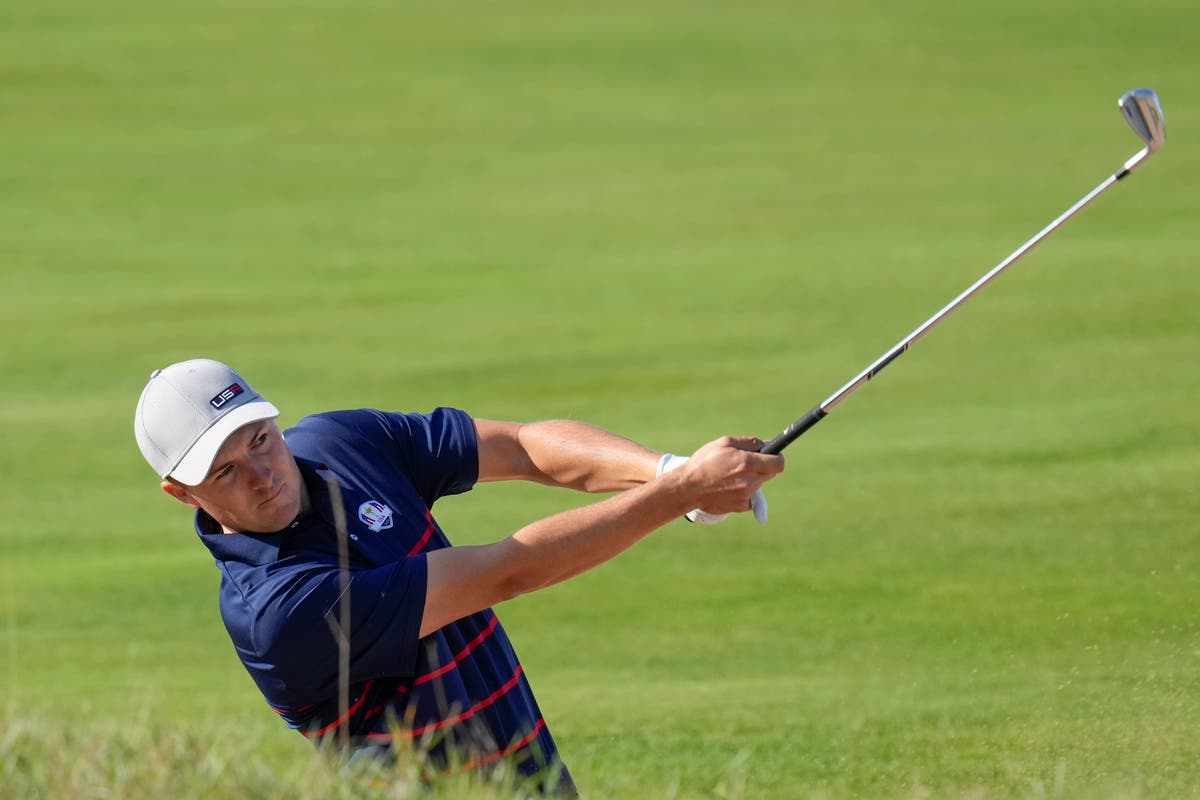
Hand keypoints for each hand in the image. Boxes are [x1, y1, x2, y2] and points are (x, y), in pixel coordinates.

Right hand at [656, 441, 778, 523]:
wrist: (688, 488)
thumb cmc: (704, 462)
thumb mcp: (725, 443)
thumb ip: (749, 443)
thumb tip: (766, 445)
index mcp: (747, 463)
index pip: (778, 463)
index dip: (777, 457)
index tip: (772, 455)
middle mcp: (750, 481)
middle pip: (770, 473)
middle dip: (762, 466)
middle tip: (746, 463)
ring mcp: (746, 495)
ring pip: (759, 484)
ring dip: (752, 478)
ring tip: (731, 475)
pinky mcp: (741, 506)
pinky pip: (751, 496)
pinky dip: (744, 491)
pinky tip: (728, 487)